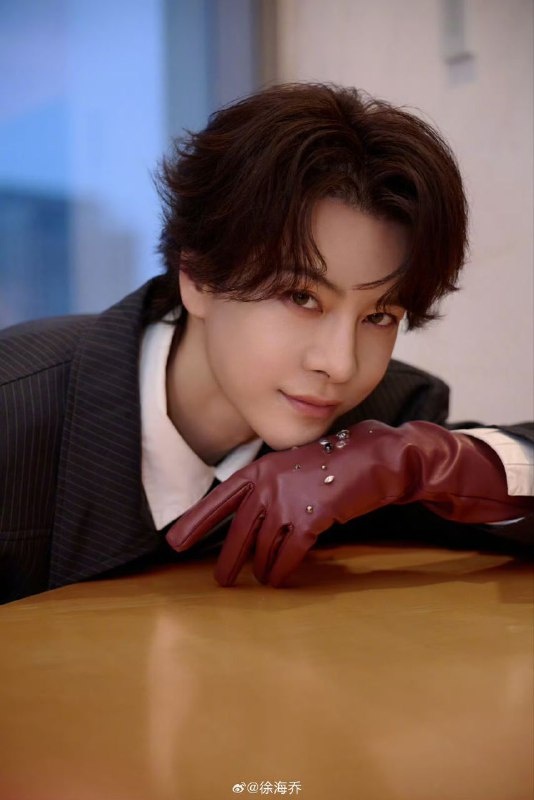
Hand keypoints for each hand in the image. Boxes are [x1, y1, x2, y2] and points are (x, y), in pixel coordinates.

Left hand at [166, 421, 533, 585]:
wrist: (376, 457)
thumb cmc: (336, 463)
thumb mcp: (294, 467)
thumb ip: (271, 487)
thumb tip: (252, 518)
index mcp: (261, 469)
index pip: (220, 500)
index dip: (196, 522)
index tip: (175, 542)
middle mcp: (269, 484)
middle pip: (238, 531)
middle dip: (227, 559)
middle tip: (220, 581)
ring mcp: (289, 500)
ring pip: (263, 547)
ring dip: (261, 569)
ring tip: (259, 581)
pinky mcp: (312, 518)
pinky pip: (289, 555)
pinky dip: (283, 570)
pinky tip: (281, 578)